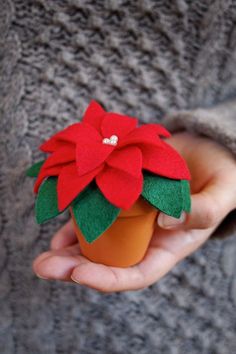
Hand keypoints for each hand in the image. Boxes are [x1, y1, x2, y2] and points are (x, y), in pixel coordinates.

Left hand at [33, 132, 235, 291]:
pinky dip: (75, 220)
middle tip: (45, 267)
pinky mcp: (120, 196)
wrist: (207, 153)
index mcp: (169, 245)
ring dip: (67, 250)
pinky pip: (95, 212)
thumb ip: (202, 210)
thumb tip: (168, 222)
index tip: (79, 275)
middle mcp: (144, 236)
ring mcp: (129, 216)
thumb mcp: (221, 195)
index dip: (108, 278)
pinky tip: (58, 224)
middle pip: (108, 261)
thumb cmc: (220, 178)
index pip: (136, 272)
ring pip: (96, 240)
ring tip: (44, 255)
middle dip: (75, 268)